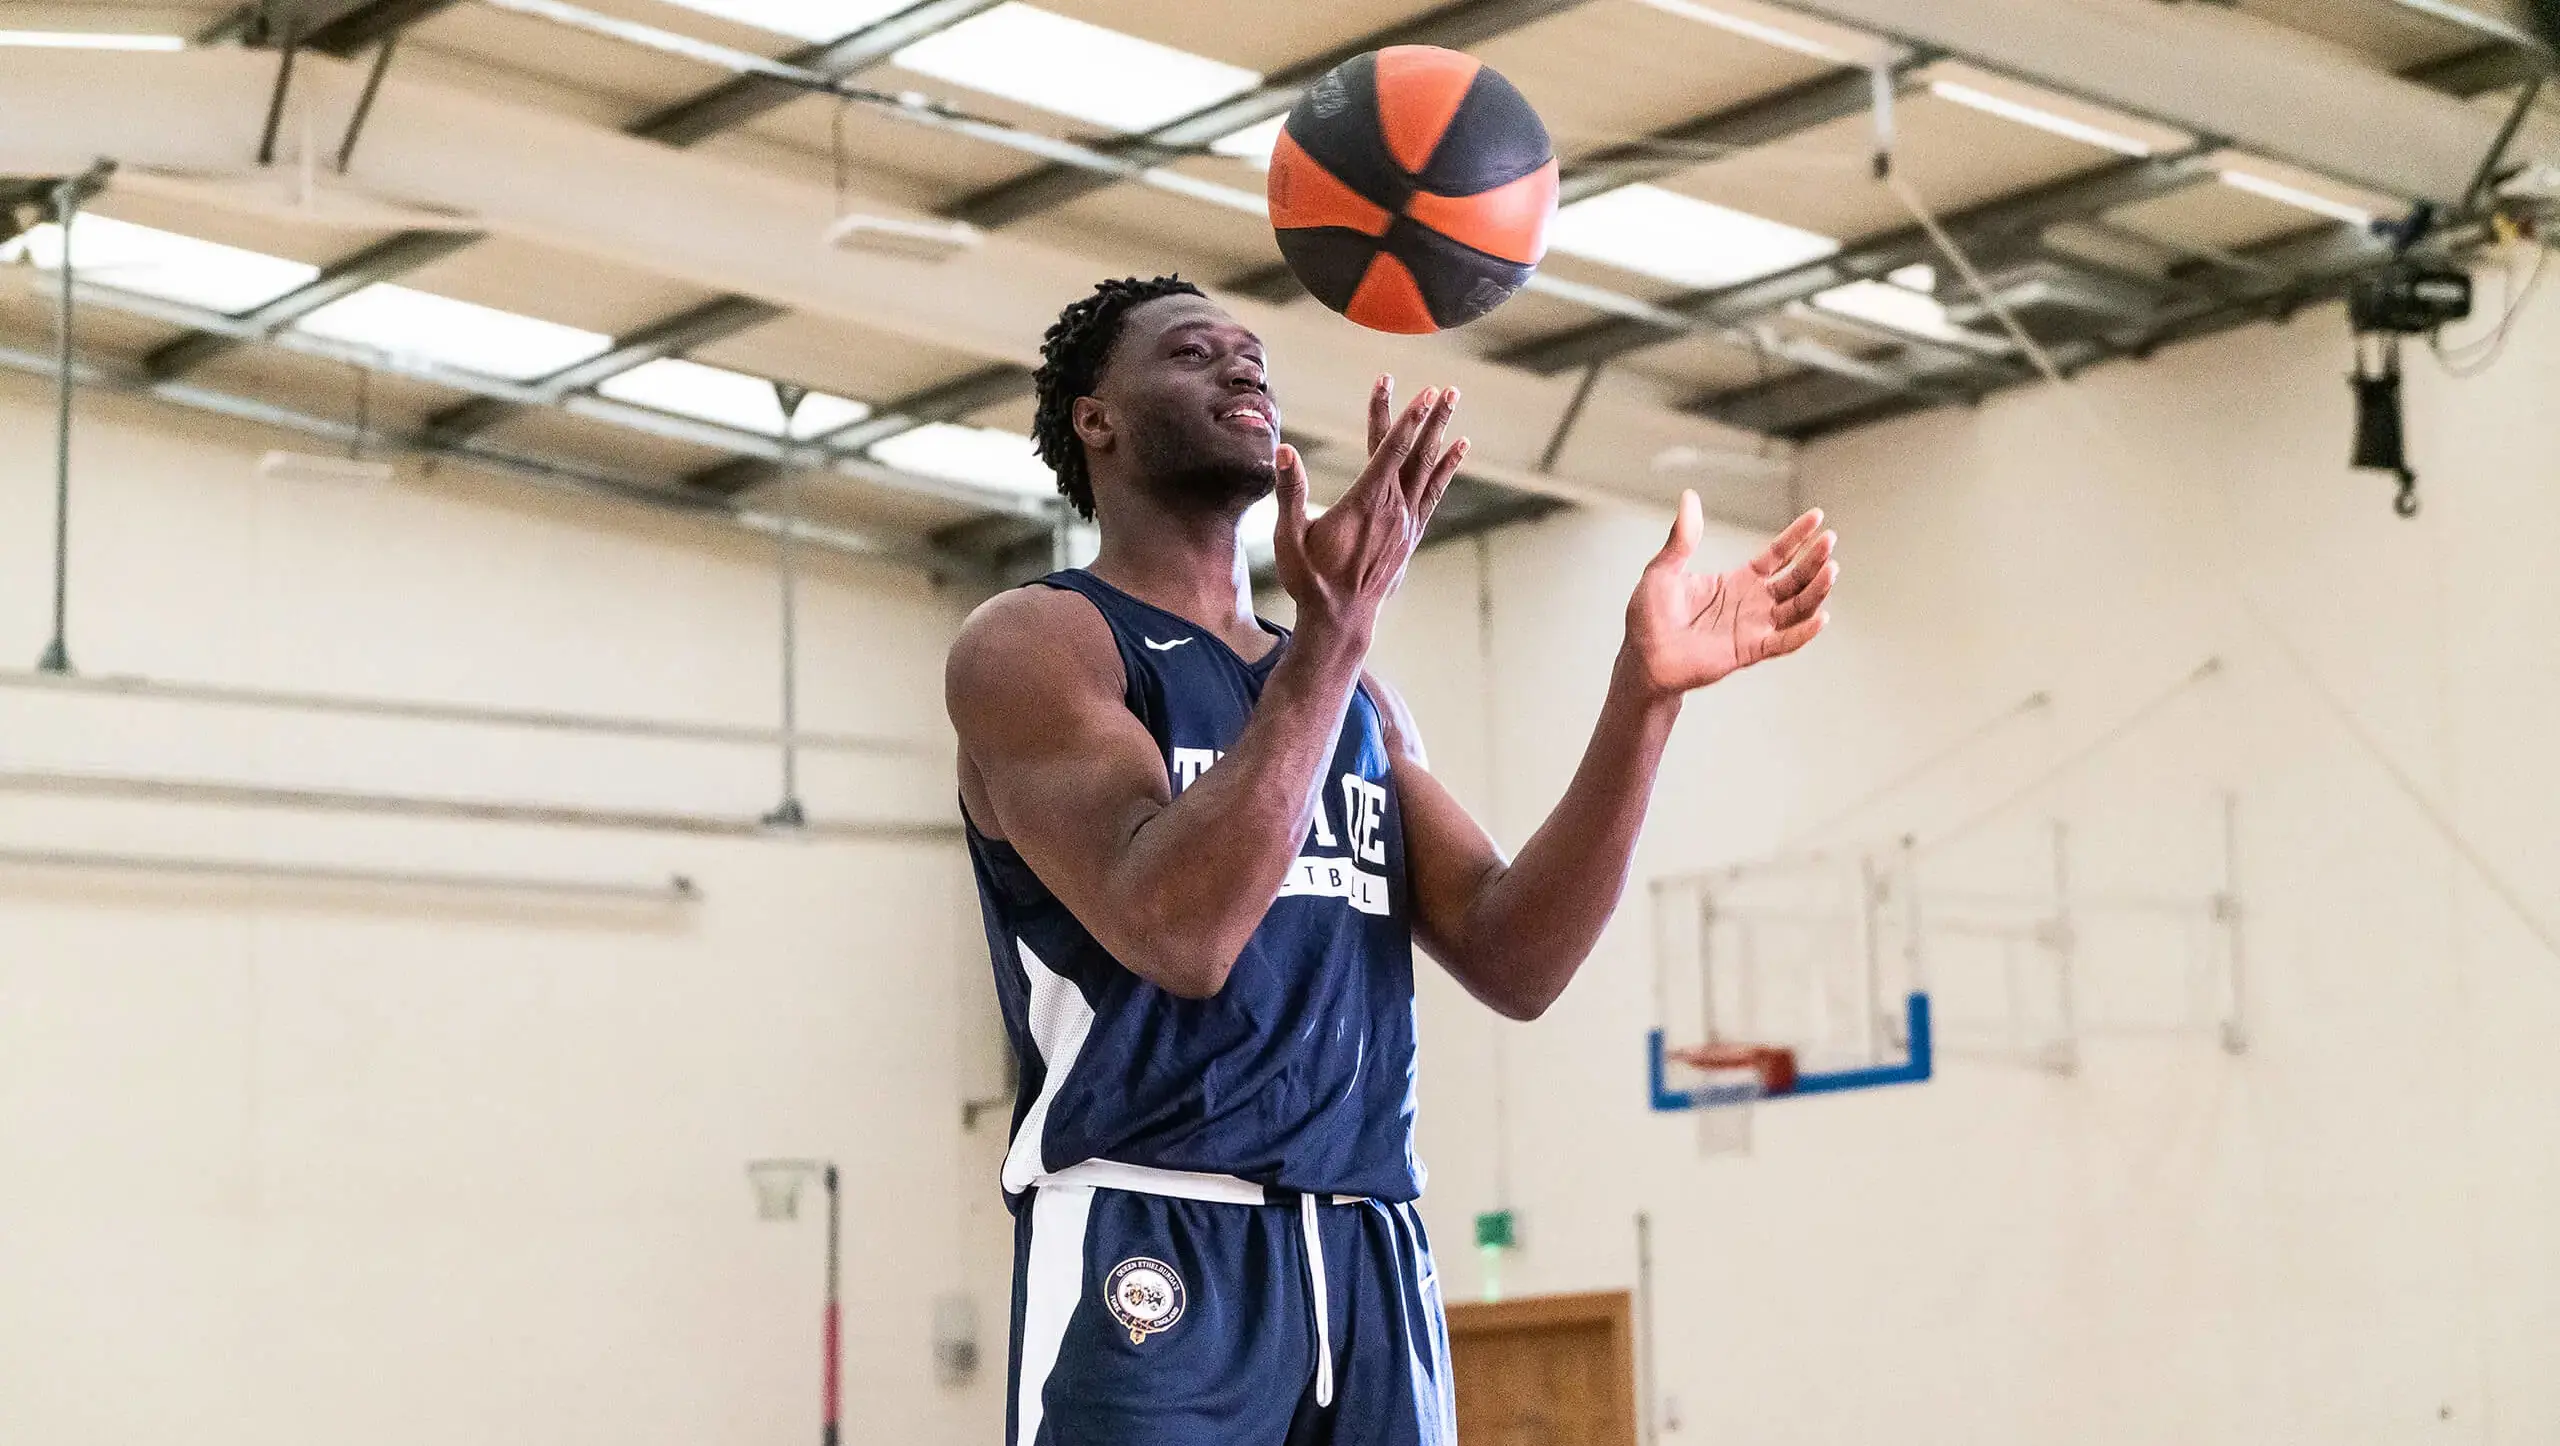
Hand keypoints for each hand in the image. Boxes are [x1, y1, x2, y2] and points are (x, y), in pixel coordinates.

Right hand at [1272, 376, 1466, 641]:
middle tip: (1445, 388)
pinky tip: (1457, 450)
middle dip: (1430, 417)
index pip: (1389, 450)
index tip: (1420, 391)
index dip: (1405, 417)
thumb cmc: (1310, 578)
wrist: (1340, 619)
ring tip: (1454, 403)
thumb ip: (1289, 492)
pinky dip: (1446, 468)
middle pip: (1415, 452)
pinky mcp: (1410, 535)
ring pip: (1427, 468)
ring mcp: (1405, 522)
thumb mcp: (1289, 537)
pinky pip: (1432, 493)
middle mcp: (1392, 508)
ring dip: (1441, 433)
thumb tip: (1285, 451)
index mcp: (1364, 502)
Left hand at [1623, 492, 1834, 696]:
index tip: (1817, 517)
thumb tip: (1688, 497)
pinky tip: (1821, 618)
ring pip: (1796, 608)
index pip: (1777, 555)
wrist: (1642, 658)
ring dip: (1816, 591)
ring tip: (1831, 569)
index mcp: (1738, 582)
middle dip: (1814, 560)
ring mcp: (1753, 628)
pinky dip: (1803, 632)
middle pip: (1794, 580)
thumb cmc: (1650, 618)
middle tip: (1830, 540)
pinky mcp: (1748, 651)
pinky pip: (1782, 642)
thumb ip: (1682, 537)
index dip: (1797, 537)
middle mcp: (1752, 604)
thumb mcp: (1664, 569)